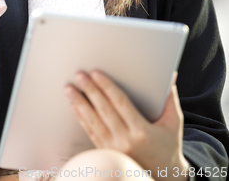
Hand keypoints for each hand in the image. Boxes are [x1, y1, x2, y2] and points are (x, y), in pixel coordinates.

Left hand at [65, 71, 188, 180]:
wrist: (164, 178)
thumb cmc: (168, 147)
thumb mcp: (173, 123)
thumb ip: (170, 98)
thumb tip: (170, 75)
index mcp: (142, 131)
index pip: (120, 103)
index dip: (107, 86)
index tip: (96, 73)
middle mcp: (125, 141)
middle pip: (103, 110)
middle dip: (90, 91)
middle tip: (79, 75)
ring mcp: (113, 149)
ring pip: (93, 122)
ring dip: (79, 104)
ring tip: (70, 89)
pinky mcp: (106, 153)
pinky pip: (91, 133)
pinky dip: (81, 119)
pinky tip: (74, 107)